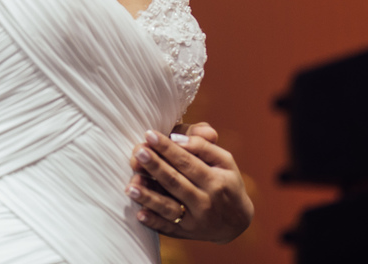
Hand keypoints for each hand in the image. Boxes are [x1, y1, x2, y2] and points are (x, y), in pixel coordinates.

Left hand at [125, 123, 252, 242]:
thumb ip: (204, 146)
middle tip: (138, 151)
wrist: (236, 222)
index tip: (149, 134)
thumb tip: (177, 138)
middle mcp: (205, 201)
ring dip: (149, 197)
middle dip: (155, 166)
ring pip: (169, 207)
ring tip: (130, 186)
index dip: (167, 148)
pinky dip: (154, 222)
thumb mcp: (225, 162)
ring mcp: (195, 219)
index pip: (187, 162)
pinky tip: (139, 214)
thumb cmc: (226, 182)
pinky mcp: (185, 232)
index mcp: (215, 180)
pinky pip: (167, 228)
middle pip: (175, 181)